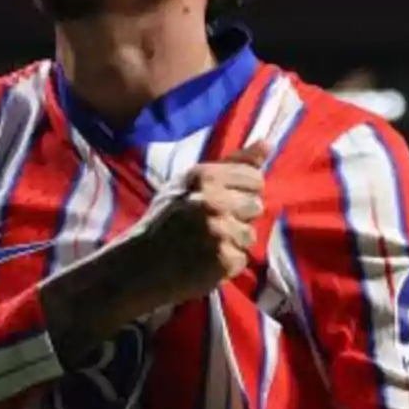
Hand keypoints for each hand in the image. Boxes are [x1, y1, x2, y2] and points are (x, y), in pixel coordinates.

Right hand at [40, 141, 269, 365]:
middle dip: (238, 216)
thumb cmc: (166, 218)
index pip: (255, 179)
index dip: (241, 192)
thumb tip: (269, 144)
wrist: (139, 264)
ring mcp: (218, 231)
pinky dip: (226, 263)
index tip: (221, 201)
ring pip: (250, 235)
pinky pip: (241, 259)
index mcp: (204, 176)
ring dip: (233, 242)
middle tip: (209, 224)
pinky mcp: (222, 260)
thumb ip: (234, 162)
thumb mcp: (191, 182)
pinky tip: (204, 260)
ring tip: (205, 243)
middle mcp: (212, 200)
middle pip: (256, 206)